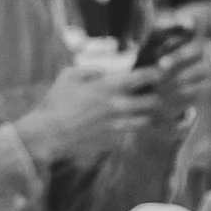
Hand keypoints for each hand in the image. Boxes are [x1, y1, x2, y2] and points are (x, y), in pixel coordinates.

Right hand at [18, 66, 164, 166]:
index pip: (143, 77)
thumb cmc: (56, 102)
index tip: (161, 71)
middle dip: (159, 95)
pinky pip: (134, 131)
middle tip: (160, 91)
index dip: (156, 72)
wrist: (49, 134)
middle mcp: (119, 106)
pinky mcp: (115, 140)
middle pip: (154, 101)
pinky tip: (135, 122)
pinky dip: (137, 126)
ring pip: (148, 119)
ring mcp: (119, 125)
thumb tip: (103, 72)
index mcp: (108, 87)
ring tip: (151, 108)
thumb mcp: (68, 76)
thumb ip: (90, 71)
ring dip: (151, 113)